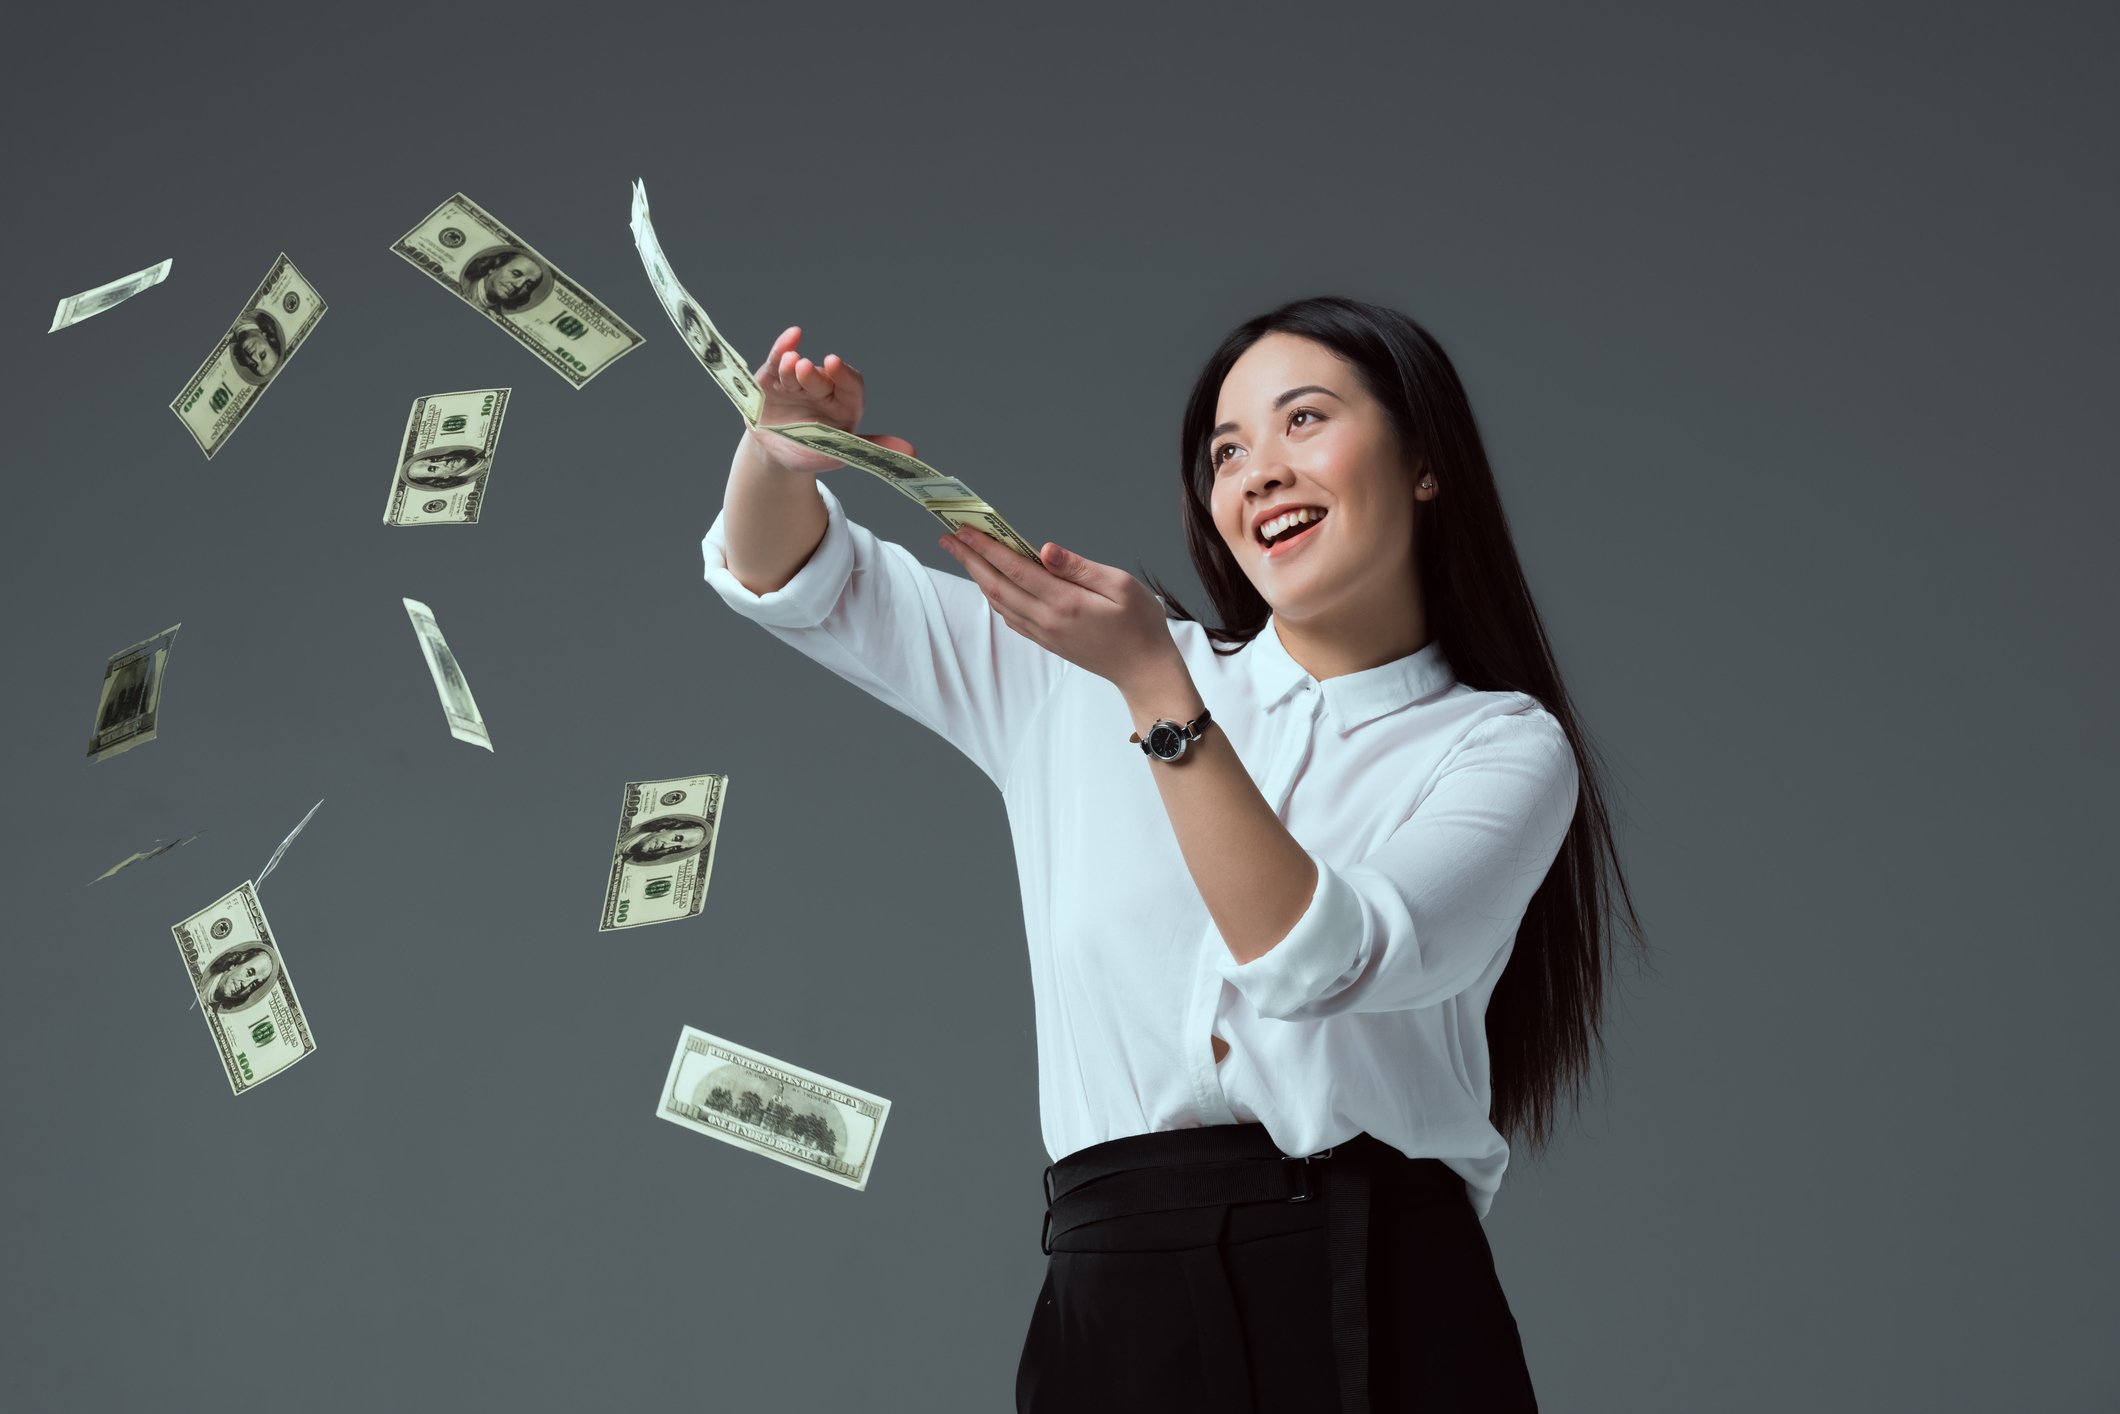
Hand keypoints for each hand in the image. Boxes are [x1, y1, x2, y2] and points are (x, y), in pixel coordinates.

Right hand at [746, 324, 916, 474]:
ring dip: (792, 365)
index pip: (851, 387)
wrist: (774, 455)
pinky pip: (779, 359)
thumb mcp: (839, 455)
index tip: (836, 364)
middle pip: (822, 379)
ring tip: (790, 363)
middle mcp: (823, 390)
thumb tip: (912, 452)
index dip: (844, 376)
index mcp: (844, 407)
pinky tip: (792, 336)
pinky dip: (783, 347)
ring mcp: (798, 382)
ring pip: (797, 370)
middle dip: (813, 374)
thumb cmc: (811, 453)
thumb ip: (872, 449)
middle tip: (804, 368)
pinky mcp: (773, 377)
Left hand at [939, 527, 1182, 691]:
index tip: (964, 530)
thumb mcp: (1120, 585)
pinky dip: (995, 597)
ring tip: (964, 555)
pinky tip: (992, 584)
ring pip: (1000, 603)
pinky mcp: (1047, 641)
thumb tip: (1044, 549)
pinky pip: (1011, 617)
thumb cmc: (1141, 625)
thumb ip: (1079, 567)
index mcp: (1065, 602)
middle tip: (948, 537)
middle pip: (997, 586)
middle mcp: (1047, 620)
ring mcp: (1044, 634)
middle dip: (969, 559)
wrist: (1144, 671)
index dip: (986, 547)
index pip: (1015, 569)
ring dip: (979, 577)